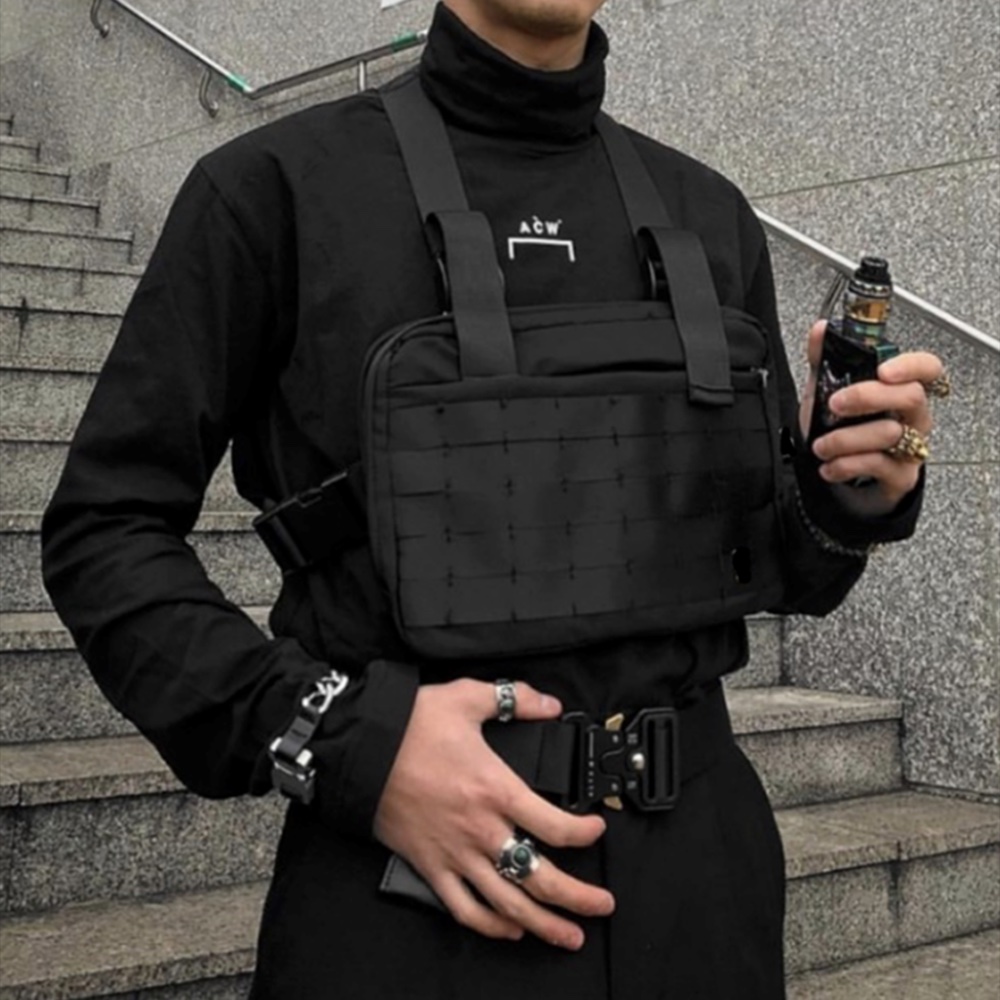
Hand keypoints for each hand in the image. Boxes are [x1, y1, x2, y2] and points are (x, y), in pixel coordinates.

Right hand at [373, 679, 613, 948]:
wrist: (360, 746)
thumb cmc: (411, 724)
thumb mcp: (468, 697)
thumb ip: (515, 699)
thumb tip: (551, 704)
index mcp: (496, 789)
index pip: (555, 826)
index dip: (585, 834)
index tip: (597, 831)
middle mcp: (480, 829)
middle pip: (540, 877)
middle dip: (578, 897)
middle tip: (603, 906)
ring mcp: (454, 853)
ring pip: (507, 903)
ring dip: (543, 924)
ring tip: (570, 936)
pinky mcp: (429, 865)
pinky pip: (463, 908)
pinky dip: (489, 925)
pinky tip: (510, 930)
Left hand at [800, 321, 942, 515]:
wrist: (842, 474)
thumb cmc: (843, 428)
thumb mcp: (827, 392)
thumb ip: (825, 360)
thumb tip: (821, 328)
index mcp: (901, 390)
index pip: (927, 368)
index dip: (911, 365)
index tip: (883, 369)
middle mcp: (913, 416)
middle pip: (911, 396)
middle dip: (867, 397)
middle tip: (834, 404)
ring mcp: (911, 447)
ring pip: (891, 434)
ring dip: (846, 438)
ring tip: (820, 445)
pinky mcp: (901, 476)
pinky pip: (879, 465)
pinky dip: (846, 465)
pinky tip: (829, 467)